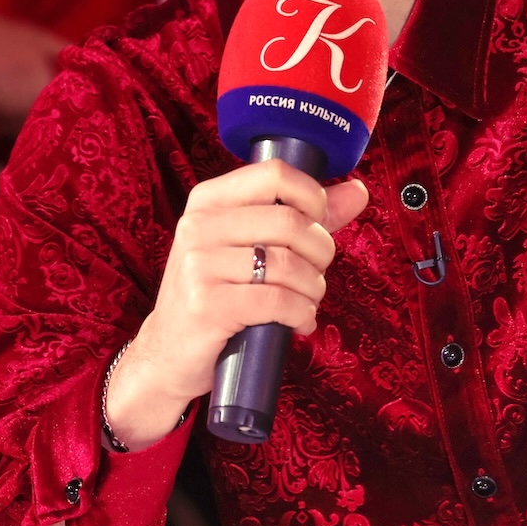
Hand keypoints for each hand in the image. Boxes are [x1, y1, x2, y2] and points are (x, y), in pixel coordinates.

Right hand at [103, 160, 369, 450]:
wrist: (169, 351)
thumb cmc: (217, 292)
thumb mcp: (249, 245)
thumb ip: (303, 216)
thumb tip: (357, 191)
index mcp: (209, 199)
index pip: (275, 174)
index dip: (313, 197)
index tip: (318, 223)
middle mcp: (199, 224)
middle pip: (291, 222)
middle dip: (320, 253)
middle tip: (315, 274)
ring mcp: (199, 264)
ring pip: (288, 265)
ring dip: (313, 289)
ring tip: (306, 301)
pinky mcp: (206, 305)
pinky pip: (277, 301)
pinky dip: (300, 313)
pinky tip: (298, 321)